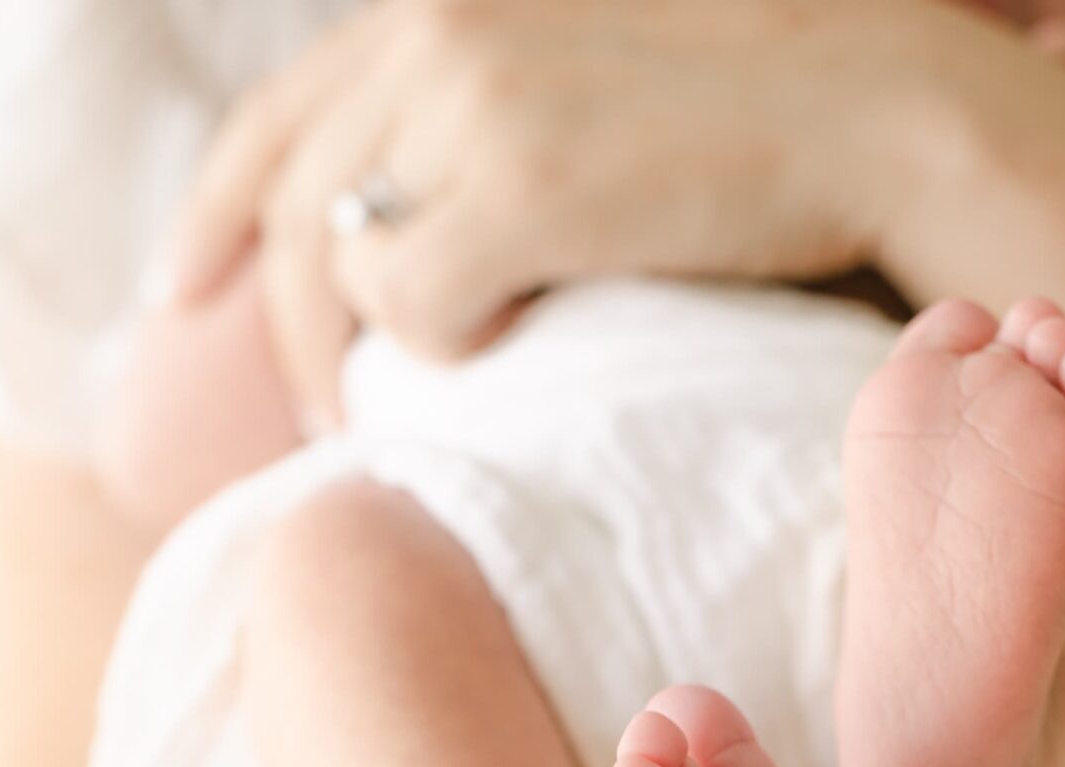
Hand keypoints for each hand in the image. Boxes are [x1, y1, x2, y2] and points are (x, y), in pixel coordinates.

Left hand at [148, 0, 1037, 415]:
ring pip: (341, 268)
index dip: (217, 209)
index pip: (281, 113)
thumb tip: (414, 231)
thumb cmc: (755, 131)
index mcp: (449, 12)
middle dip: (290, 331)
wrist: (880, 116)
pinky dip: (442, 351)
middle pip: (295, 207)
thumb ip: (491, 127)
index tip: (185, 288)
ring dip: (358, 363)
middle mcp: (437, 37)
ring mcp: (471, 105)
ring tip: (395, 428)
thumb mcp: (590, 90)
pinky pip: (413, 305)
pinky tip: (509, 354)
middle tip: (321, 419)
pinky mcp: (517, 187)